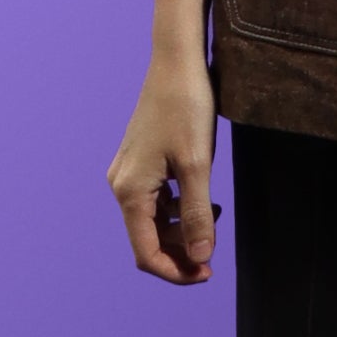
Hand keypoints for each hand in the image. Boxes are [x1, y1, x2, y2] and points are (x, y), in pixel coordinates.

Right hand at [107, 0, 219, 283]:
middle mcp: (122, 185)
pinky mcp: (140, 163)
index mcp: (130, 191)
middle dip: (181, 252)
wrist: (177, 62)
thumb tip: (201, 256)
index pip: (146, 253)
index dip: (175, 271)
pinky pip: (156, 201)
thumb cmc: (187, 108)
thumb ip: (198, 215)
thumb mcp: (198, 165)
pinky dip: (179, 209)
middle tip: (214, 255)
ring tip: (215, 216)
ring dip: (183, 230)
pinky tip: (204, 198)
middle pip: (147, 240)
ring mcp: (129, 173)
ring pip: (153, 222)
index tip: (208, 273)